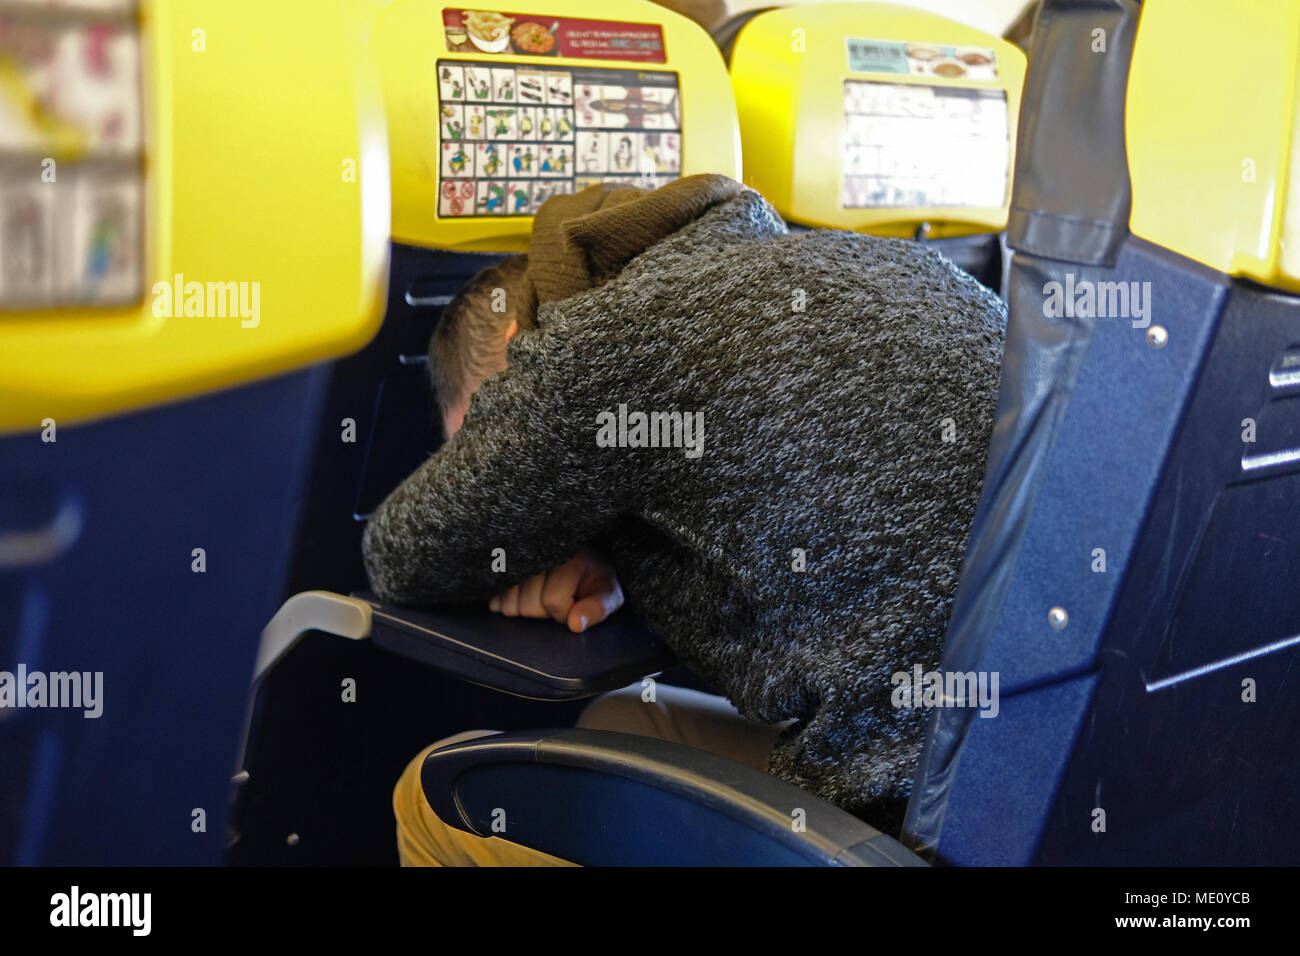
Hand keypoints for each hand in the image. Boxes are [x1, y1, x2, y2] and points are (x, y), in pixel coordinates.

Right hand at [488, 547, 623, 632]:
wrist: (585, 559)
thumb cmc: (597, 579)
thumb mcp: (609, 594)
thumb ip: (597, 609)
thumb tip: (575, 624)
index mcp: (570, 558)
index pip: (552, 599)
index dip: (564, 612)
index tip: (575, 604)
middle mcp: (541, 552)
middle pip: (528, 604)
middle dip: (545, 611)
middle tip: (560, 600)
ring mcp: (520, 557)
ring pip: (510, 602)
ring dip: (527, 607)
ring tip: (544, 595)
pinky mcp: (506, 564)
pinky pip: (497, 595)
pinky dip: (505, 602)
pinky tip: (522, 596)